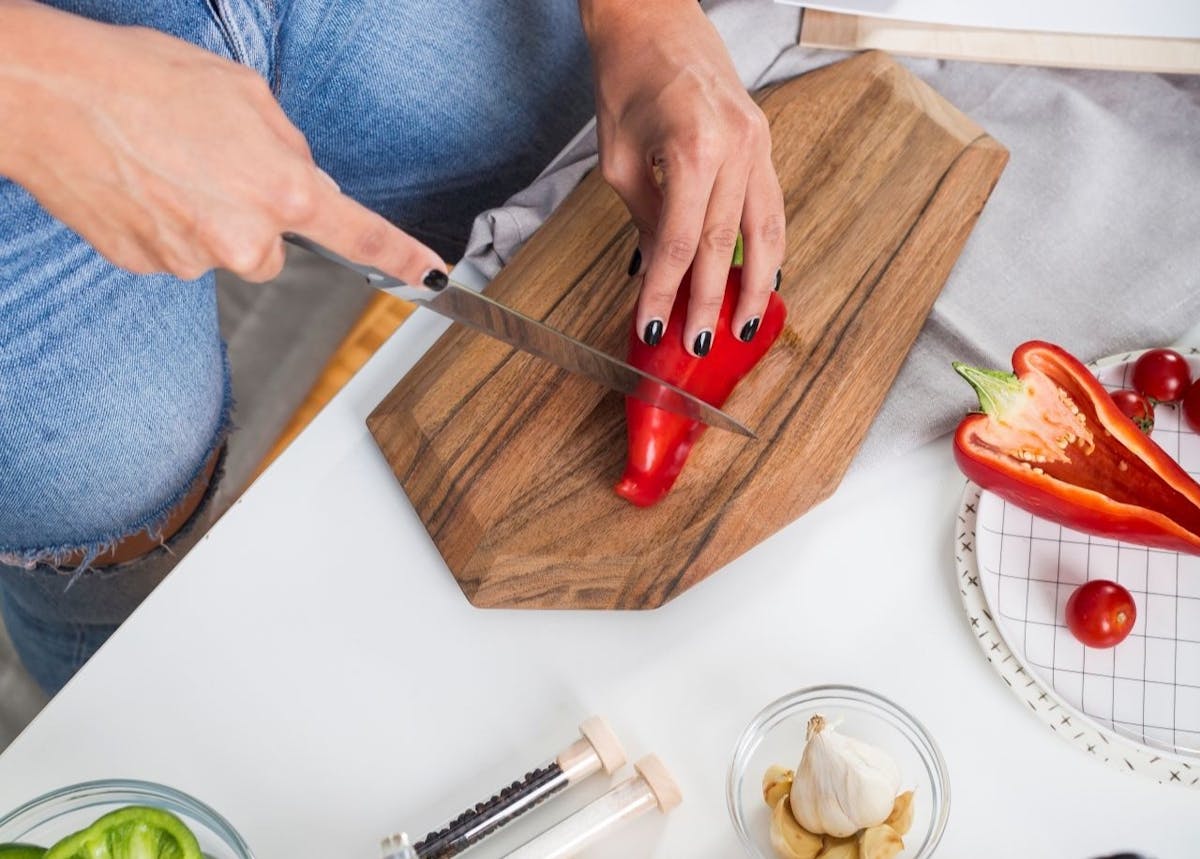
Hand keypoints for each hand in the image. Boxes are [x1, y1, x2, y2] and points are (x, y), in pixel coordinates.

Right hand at [0, 0, 443, 283]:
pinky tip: (139, 184)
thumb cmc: (145, 80)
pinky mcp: (148, 267)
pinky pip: (175, 252)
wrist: (48, 95)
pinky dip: (163, 225)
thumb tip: (304, 178)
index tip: (430, 276)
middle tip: (209, 162)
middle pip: (272, 248)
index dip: (399, 257)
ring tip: (163, 164)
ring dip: (204, 218)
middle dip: (253, 215)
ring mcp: (194, 260)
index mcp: (285, 191)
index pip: (358, 235)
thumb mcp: (244, 93)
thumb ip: (288, 147)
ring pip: (221, 250)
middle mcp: (247, 239)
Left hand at [581, 0, 784, 354]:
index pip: (680, 243)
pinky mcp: (764, 140)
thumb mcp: (620, 159)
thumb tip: (663, 270)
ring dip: (755, 284)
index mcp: (693, 149)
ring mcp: (759, 143)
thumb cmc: (626, 78)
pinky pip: (771, 205)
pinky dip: (767, 247)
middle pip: (726, 245)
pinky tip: (760, 278)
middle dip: (712, 301)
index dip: (666, 292)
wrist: (652, 18)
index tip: (653, 328)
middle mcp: (737, 147)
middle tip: (701, 344)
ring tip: (743, 327)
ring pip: (766, 231)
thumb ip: (647, 218)